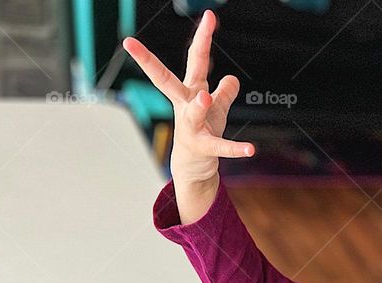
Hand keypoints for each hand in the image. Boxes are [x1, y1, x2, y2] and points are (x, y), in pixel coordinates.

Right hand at [123, 10, 252, 186]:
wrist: (194, 168)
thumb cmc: (203, 133)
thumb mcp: (217, 110)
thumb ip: (225, 93)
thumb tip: (232, 78)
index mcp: (190, 91)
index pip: (194, 59)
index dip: (203, 38)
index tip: (210, 16)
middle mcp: (185, 105)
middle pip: (167, 80)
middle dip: (150, 63)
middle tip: (131, 44)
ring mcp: (192, 127)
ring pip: (193, 112)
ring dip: (199, 105)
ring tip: (206, 97)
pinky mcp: (204, 148)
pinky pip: (221, 147)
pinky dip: (235, 149)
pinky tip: (250, 149)